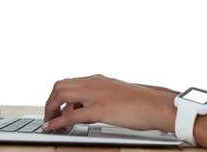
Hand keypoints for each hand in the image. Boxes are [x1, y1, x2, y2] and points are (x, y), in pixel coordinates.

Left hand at [42, 74, 176, 132]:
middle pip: (60, 86)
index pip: (68, 82)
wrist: (157, 105)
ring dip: (50, 109)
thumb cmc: (141, 103)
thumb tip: (83, 108)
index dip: (56, 95)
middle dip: (49, 102)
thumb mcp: (115, 95)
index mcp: (99, 80)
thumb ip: (99, 98)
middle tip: (49, 116)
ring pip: (62, 95)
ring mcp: (96, 95)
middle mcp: (95, 83)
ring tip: (50, 122)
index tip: (54, 107)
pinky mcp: (100, 109)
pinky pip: (71, 115)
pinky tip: (52, 127)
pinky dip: (57, 122)